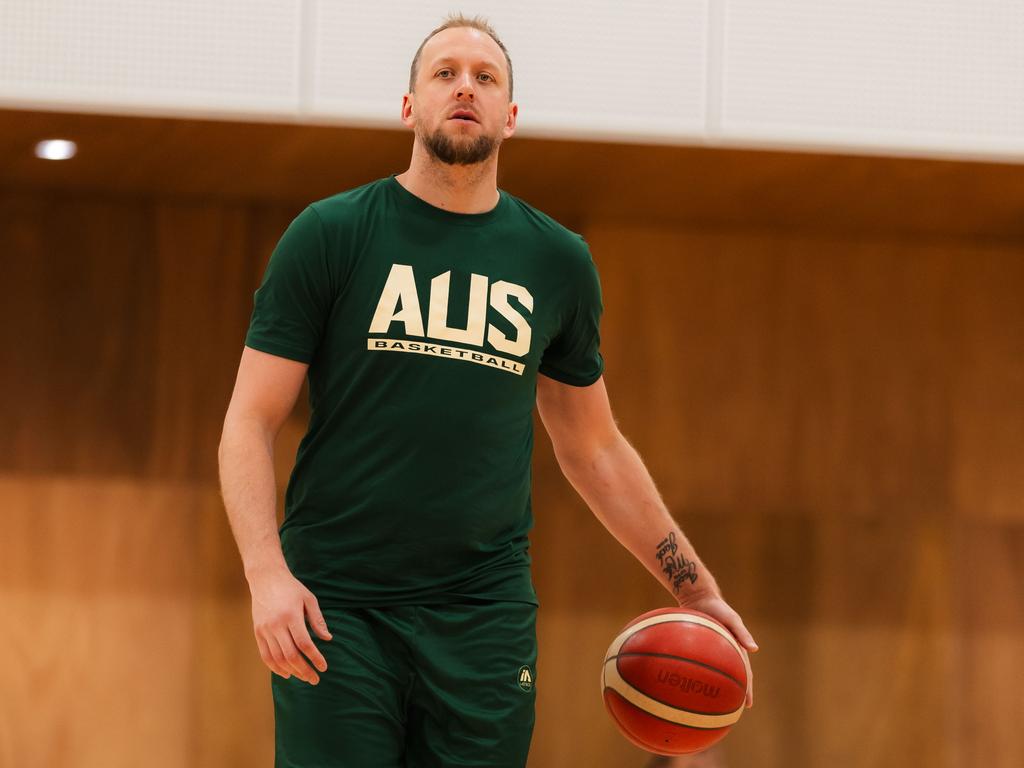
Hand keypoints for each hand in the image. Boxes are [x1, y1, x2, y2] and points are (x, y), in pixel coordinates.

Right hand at [248, 563, 332, 684]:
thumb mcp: (309, 599)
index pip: (304, 643)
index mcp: (291, 615)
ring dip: (292, 671)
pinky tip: (287, 673)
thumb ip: (318, 620)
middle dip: (304, 670)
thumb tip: (328, 639)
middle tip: (315, 679)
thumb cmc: (291, 588)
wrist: (266, 578)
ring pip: (277, 658)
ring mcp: (265, 629)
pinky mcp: (257, 632)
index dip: (315, 658)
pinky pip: (265, 655)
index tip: (323, 667)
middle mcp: (276, 625)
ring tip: (304, 677)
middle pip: (290, 655)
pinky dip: (275, 667)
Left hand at [677, 592, 756, 708]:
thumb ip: (742, 632)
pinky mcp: (700, 647)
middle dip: (734, 693)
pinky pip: (699, 664)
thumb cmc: (717, 606)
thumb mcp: (732, 618)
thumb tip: (755, 649)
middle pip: (732, 677)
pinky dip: (698, 675)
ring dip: (717, 687)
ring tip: (713, 703)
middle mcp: (726, 652)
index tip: (747, 705)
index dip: (747, 689)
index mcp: (736, 649)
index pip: (744, 673)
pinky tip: (689, 683)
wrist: (698, 596)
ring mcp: (713, 651)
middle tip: (732, 711)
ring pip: (716, 673)